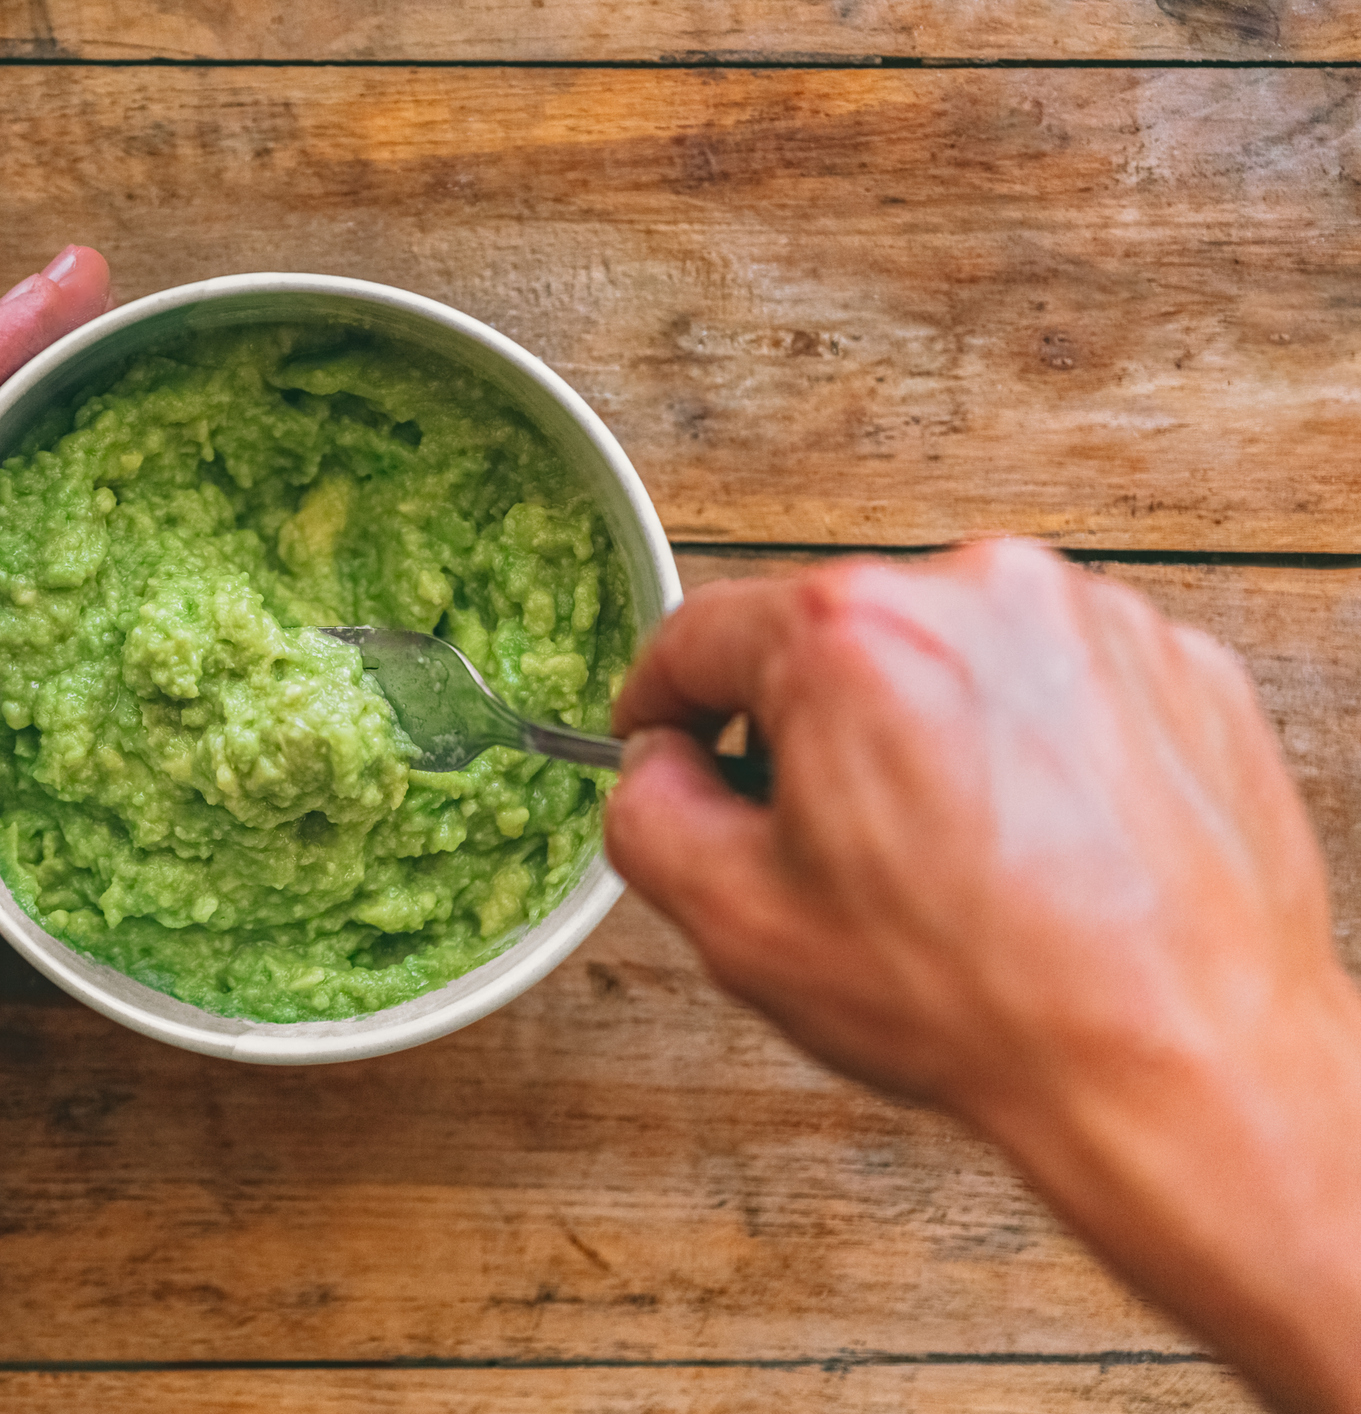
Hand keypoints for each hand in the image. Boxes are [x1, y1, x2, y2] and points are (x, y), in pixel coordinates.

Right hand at [604, 538, 1360, 1413]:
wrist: (1180, 1063)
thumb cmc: (983, 998)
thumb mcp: (738, 923)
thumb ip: (650, 815)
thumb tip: (658, 768)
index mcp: (851, 636)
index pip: (703, 636)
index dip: (661, 700)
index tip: (664, 736)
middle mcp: (977, 596)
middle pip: (834, 640)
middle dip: (809, 730)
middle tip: (824, 845)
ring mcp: (1093, 624)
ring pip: (949, 658)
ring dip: (924, 734)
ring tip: (953, 861)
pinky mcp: (1180, 668)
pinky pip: (1056, 685)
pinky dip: (1028, 747)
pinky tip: (1033, 845)